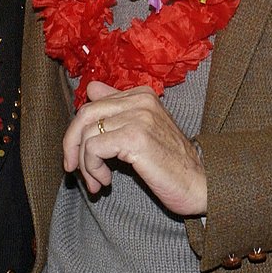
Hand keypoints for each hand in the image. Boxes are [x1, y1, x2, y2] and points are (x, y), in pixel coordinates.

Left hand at [64, 81, 206, 215]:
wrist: (200, 183)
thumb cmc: (171, 162)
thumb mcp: (143, 129)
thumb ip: (118, 109)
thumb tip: (92, 88)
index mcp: (142, 94)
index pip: (92, 103)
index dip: (79, 132)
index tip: (80, 156)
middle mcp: (141, 99)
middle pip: (85, 114)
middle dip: (72, 145)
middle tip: (75, 170)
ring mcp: (139, 116)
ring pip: (87, 134)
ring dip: (85, 164)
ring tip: (97, 182)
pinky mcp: (136, 137)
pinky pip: (94, 148)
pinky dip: (92, 168)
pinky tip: (106, 181)